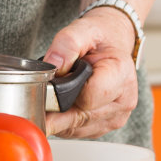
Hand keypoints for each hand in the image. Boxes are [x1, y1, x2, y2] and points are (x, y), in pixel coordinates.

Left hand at [41, 7, 138, 139]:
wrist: (111, 43)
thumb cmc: (99, 37)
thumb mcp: (82, 29)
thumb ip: (66, 43)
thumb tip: (53, 64)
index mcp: (121, 74)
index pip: (88, 97)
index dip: (63, 93)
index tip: (49, 85)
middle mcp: (124, 100)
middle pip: (80, 117)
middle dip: (54, 109)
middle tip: (36, 98)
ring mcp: (117, 116)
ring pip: (76, 128)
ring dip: (58, 119)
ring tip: (49, 99)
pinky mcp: (107, 125)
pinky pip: (78, 132)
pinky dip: (64, 123)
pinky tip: (60, 107)